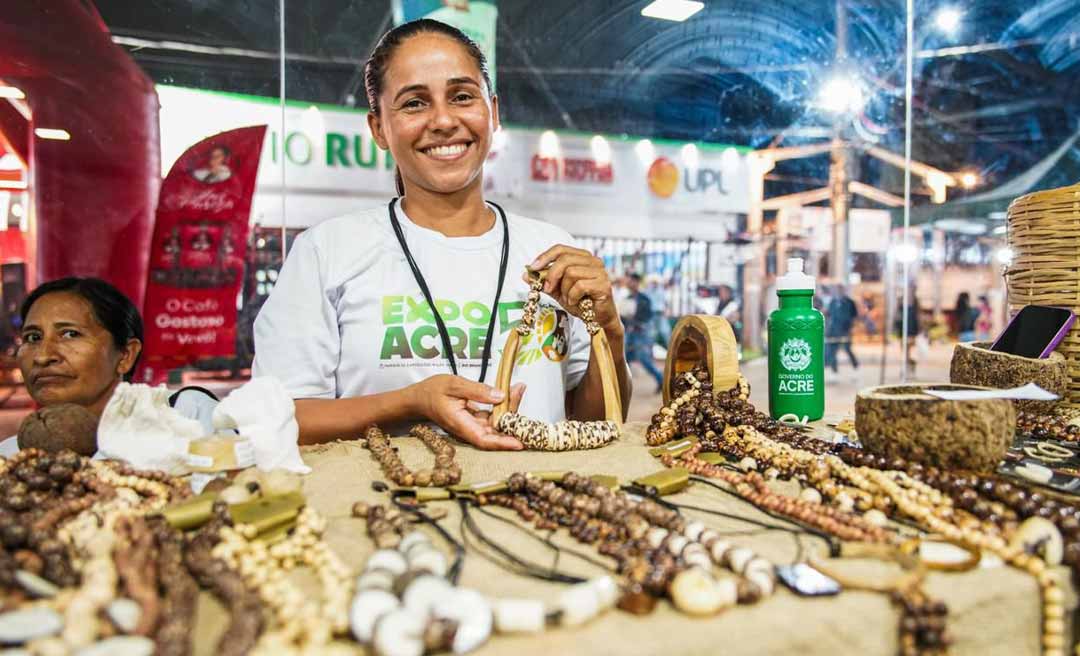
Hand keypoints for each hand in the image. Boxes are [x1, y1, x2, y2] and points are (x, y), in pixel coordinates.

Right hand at [408, 375, 522, 449]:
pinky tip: (510, 392)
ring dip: (509, 410)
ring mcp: (472, 426)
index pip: (483, 439)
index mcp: (460, 423)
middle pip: (494, 432)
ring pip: (495, 424)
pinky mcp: (475, 422)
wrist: (419, 399)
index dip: (502, 443)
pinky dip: (502, 407)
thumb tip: (500, 396)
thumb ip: (477, 390)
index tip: (519, 443)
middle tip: (520, 393)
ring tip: (518, 389)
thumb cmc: (432, 391)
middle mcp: (467, 429)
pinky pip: (492, 418)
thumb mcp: (453, 384)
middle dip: (512, 418)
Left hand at [528, 245, 621, 334]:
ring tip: (568, 298)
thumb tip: (526, 275)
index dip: (545, 256)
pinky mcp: (603, 284)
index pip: (561, 249)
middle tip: (547, 289)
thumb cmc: (580, 302)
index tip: (533, 268)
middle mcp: (593, 261)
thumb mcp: (558, 291)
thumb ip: (544, 282)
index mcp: (582, 257)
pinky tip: (575, 302)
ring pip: (571, 272)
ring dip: (564, 289)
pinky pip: (580, 286)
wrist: (597, 319)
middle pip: (564, 259)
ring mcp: (600, 272)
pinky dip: (573, 296)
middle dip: (551, 275)